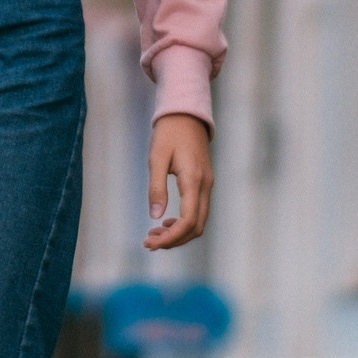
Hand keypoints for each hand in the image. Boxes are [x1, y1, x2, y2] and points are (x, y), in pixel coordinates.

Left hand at [144, 113, 212, 250]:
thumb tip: (155, 217)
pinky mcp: (204, 183)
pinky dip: (184, 223)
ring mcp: (207, 185)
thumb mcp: (156, 158)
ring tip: (154, 235)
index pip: (187, 221)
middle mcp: (205, 185)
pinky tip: (166, 222)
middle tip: (149, 243)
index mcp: (193, 180)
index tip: (150, 244)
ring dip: (179, 234)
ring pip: (199, 222)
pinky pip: (199, 212)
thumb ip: (156, 187)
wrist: (186, 113)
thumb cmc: (168, 133)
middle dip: (174, 240)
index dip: (170, 238)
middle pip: (196, 227)